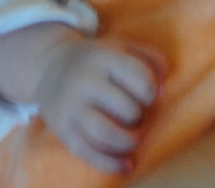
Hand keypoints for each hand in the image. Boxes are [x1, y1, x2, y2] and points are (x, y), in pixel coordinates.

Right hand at [34, 36, 163, 174]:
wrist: (50, 66)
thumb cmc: (98, 60)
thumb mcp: (124, 47)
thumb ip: (152, 60)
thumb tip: (163, 92)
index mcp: (105, 57)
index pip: (141, 79)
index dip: (151, 92)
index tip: (146, 95)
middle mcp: (85, 80)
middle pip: (127, 109)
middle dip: (139, 118)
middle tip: (135, 115)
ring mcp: (71, 106)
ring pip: (106, 134)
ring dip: (129, 143)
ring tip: (133, 140)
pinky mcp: (61, 128)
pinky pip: (87, 152)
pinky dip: (110, 164)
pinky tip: (127, 166)